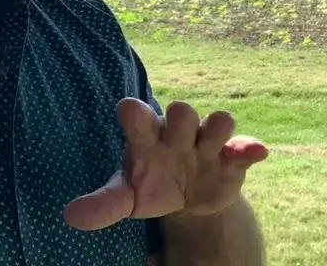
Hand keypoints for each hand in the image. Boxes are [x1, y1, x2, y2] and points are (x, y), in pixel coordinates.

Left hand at [63, 98, 268, 230]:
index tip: (128, 110)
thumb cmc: (151, 186)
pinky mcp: (231, 159)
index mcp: (147, 137)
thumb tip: (71, 217)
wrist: (189, 198)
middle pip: (181, 113)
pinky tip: (256, 152)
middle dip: (180, 117)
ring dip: (216, 127)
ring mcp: (206, 144)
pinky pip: (244, 148)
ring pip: (217, 123)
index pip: (139, 118)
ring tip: (215, 134)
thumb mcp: (127, 196)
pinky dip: (249, 148)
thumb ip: (104, 203)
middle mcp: (178, 134)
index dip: (135, 114)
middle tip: (177, 125)